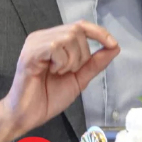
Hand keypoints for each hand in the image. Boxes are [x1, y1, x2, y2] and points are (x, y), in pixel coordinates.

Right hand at [0, 21, 118, 141]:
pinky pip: (55, 47)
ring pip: (68, 37)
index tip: (113, 44)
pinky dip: (61, 62)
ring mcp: (35, 43)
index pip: (80, 25)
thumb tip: (115, 47)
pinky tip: (51, 72)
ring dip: (71, 60)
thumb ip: (95, 63)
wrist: (27, 116)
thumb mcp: (79, 79)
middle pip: (77, 30)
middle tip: (69, 71)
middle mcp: (42, 37)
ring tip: (59, 73)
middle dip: (82, 54)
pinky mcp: (29, 53)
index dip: (99, 32)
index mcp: (53, 40)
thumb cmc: (48, 97)